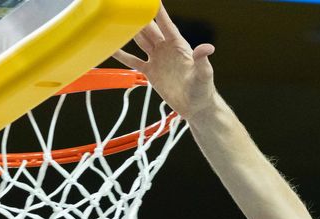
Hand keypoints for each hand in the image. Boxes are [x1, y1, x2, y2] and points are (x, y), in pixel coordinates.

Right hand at [113, 4, 217, 121]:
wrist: (195, 107)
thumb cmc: (203, 89)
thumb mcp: (204, 74)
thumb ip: (202, 60)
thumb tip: (207, 48)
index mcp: (178, 45)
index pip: (166, 24)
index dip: (159, 11)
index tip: (152, 0)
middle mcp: (165, 48)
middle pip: (149, 29)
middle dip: (139, 18)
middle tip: (128, 8)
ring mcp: (157, 59)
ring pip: (140, 41)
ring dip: (130, 31)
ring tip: (117, 21)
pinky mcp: (150, 71)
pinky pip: (133, 61)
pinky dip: (122, 55)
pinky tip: (112, 48)